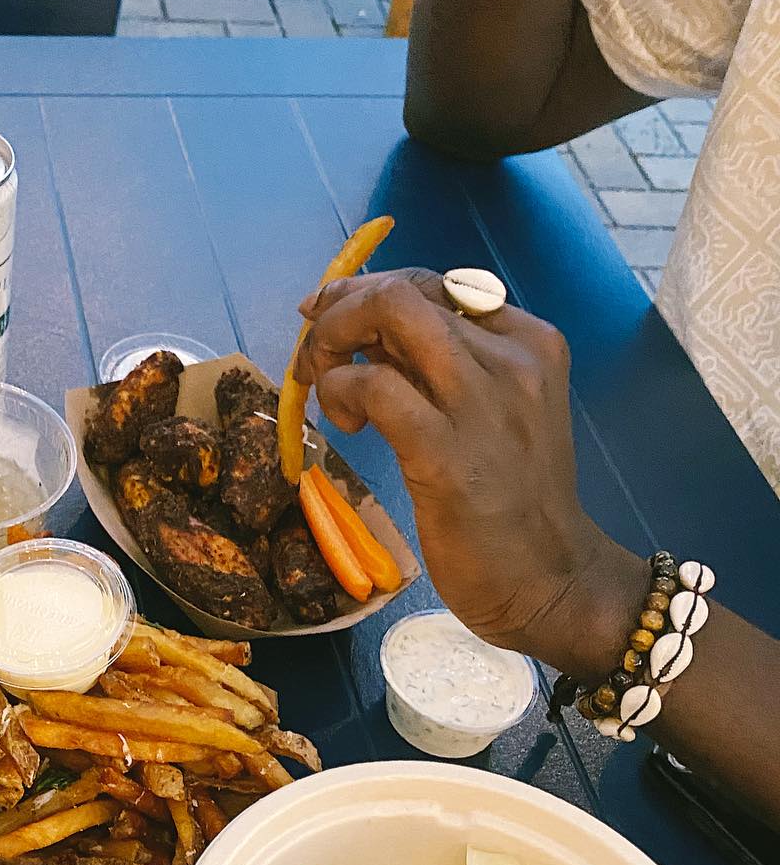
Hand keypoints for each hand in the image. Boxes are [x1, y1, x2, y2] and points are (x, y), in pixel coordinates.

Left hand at [294, 270, 647, 676]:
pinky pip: (373, 385)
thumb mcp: (488, 413)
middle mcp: (512, 358)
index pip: (434, 284)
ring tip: (327, 391)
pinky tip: (344, 423)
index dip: (370, 292)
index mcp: (528, 342)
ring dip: (333, 341)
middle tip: (315, 354)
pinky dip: (339, 390)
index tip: (332, 318)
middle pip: (405, 290)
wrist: (550, 580)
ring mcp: (482, 402)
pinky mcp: (445, 451)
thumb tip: (366, 339)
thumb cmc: (512, 502)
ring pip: (389, 316)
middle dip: (341, 308)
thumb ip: (439, 369)